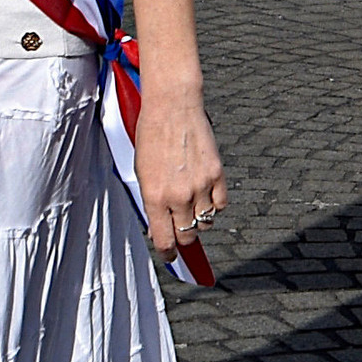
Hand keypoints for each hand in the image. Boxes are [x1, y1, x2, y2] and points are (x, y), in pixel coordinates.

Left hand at [129, 81, 224, 258]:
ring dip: (198, 221)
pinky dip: (214, 206)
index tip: (169, 255)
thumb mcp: (140, 171)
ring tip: (191, 209)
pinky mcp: (217, 174)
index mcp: (154, 196)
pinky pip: (220, 205)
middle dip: (182, 238)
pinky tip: (205, 197)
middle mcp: (178, 196)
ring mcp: (200, 186)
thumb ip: (150, 200)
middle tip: (179, 233)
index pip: (164, 240)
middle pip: (187, 236)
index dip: (167, 253)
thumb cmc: (150, 134)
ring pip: (205, 223)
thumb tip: (158, 224)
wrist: (172, 106)